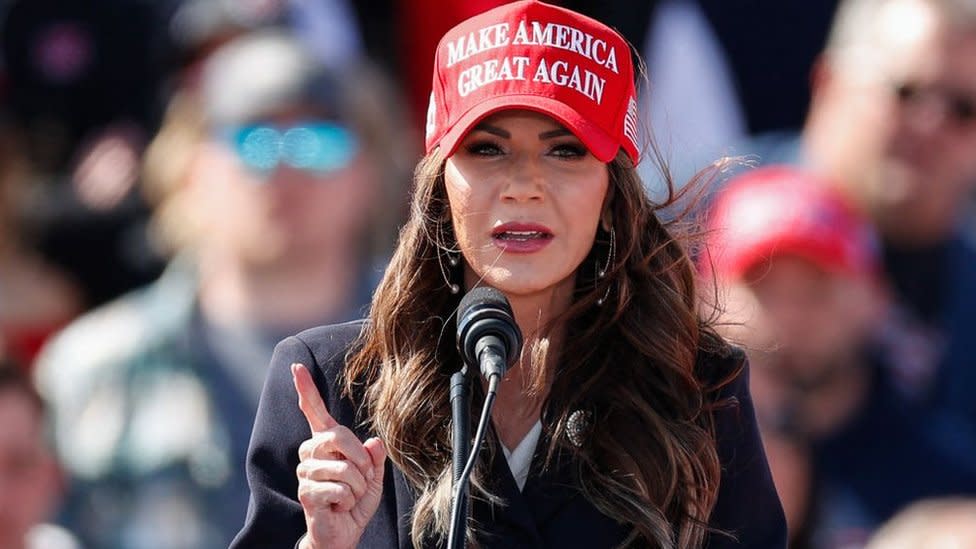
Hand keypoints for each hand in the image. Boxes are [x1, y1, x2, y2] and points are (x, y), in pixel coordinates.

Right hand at [292, 363, 386, 548]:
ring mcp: (305, 472)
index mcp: (326, 443)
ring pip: (344, 468)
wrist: (343, 532)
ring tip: (349, 495)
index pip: (313, 411)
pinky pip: (340, 489)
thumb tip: (374, 441)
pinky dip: (349, 500)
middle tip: (362, 478)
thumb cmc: (355, 502)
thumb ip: (375, 458)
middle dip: (361, 460)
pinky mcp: (306, 492)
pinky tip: (340, 506)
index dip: (306, 389)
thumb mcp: (374, 477)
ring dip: (358, 486)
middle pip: (338, 436)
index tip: (296, 367)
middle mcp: (310, 453)